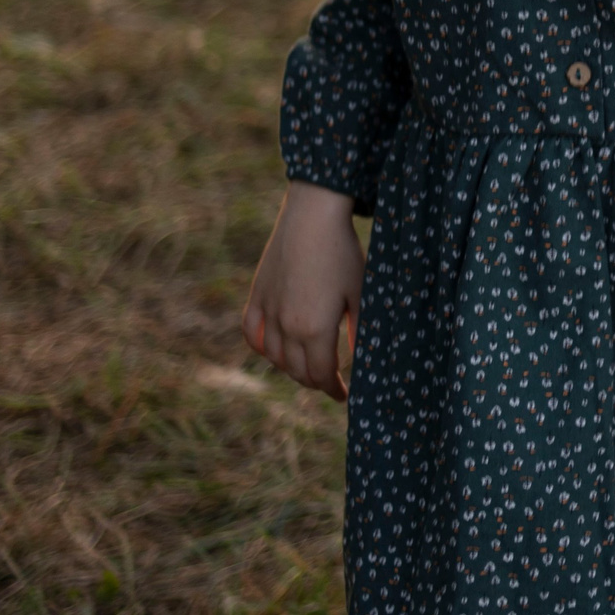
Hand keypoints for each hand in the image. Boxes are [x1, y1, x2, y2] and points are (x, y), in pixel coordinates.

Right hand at [241, 181, 363, 400]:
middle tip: (330, 383)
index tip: (345, 396)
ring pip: (275, 357)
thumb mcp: (360, 295)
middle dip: (315, 382)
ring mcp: (268, 312)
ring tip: (308, 369)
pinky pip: (252, 333)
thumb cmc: (344, 254)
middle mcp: (286, 327)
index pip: (321, 375)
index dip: (334, 390)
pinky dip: (263, 347)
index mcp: (315, 330)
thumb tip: (361, 362)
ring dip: (291, 368)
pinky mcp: (257, 295)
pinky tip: (275, 350)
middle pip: (297, 371)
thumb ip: (359, 333)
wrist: (311, 218)